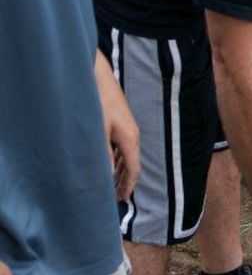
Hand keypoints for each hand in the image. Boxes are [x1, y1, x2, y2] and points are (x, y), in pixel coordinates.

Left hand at [95, 53, 140, 200]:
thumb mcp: (97, 131)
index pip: (133, 168)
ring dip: (120, 169)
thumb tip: (105, 177)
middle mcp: (131, 134)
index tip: (122, 200)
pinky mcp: (118, 120)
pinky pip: (120, 145)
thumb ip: (102, 155)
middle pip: (131, 162)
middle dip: (125, 179)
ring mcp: (126, 126)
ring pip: (126, 154)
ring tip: (111, 183)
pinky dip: (116, 157)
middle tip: (116, 197)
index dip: (128, 185)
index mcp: (130, 138)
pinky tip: (107, 160)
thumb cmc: (96, 100)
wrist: (95, 73)